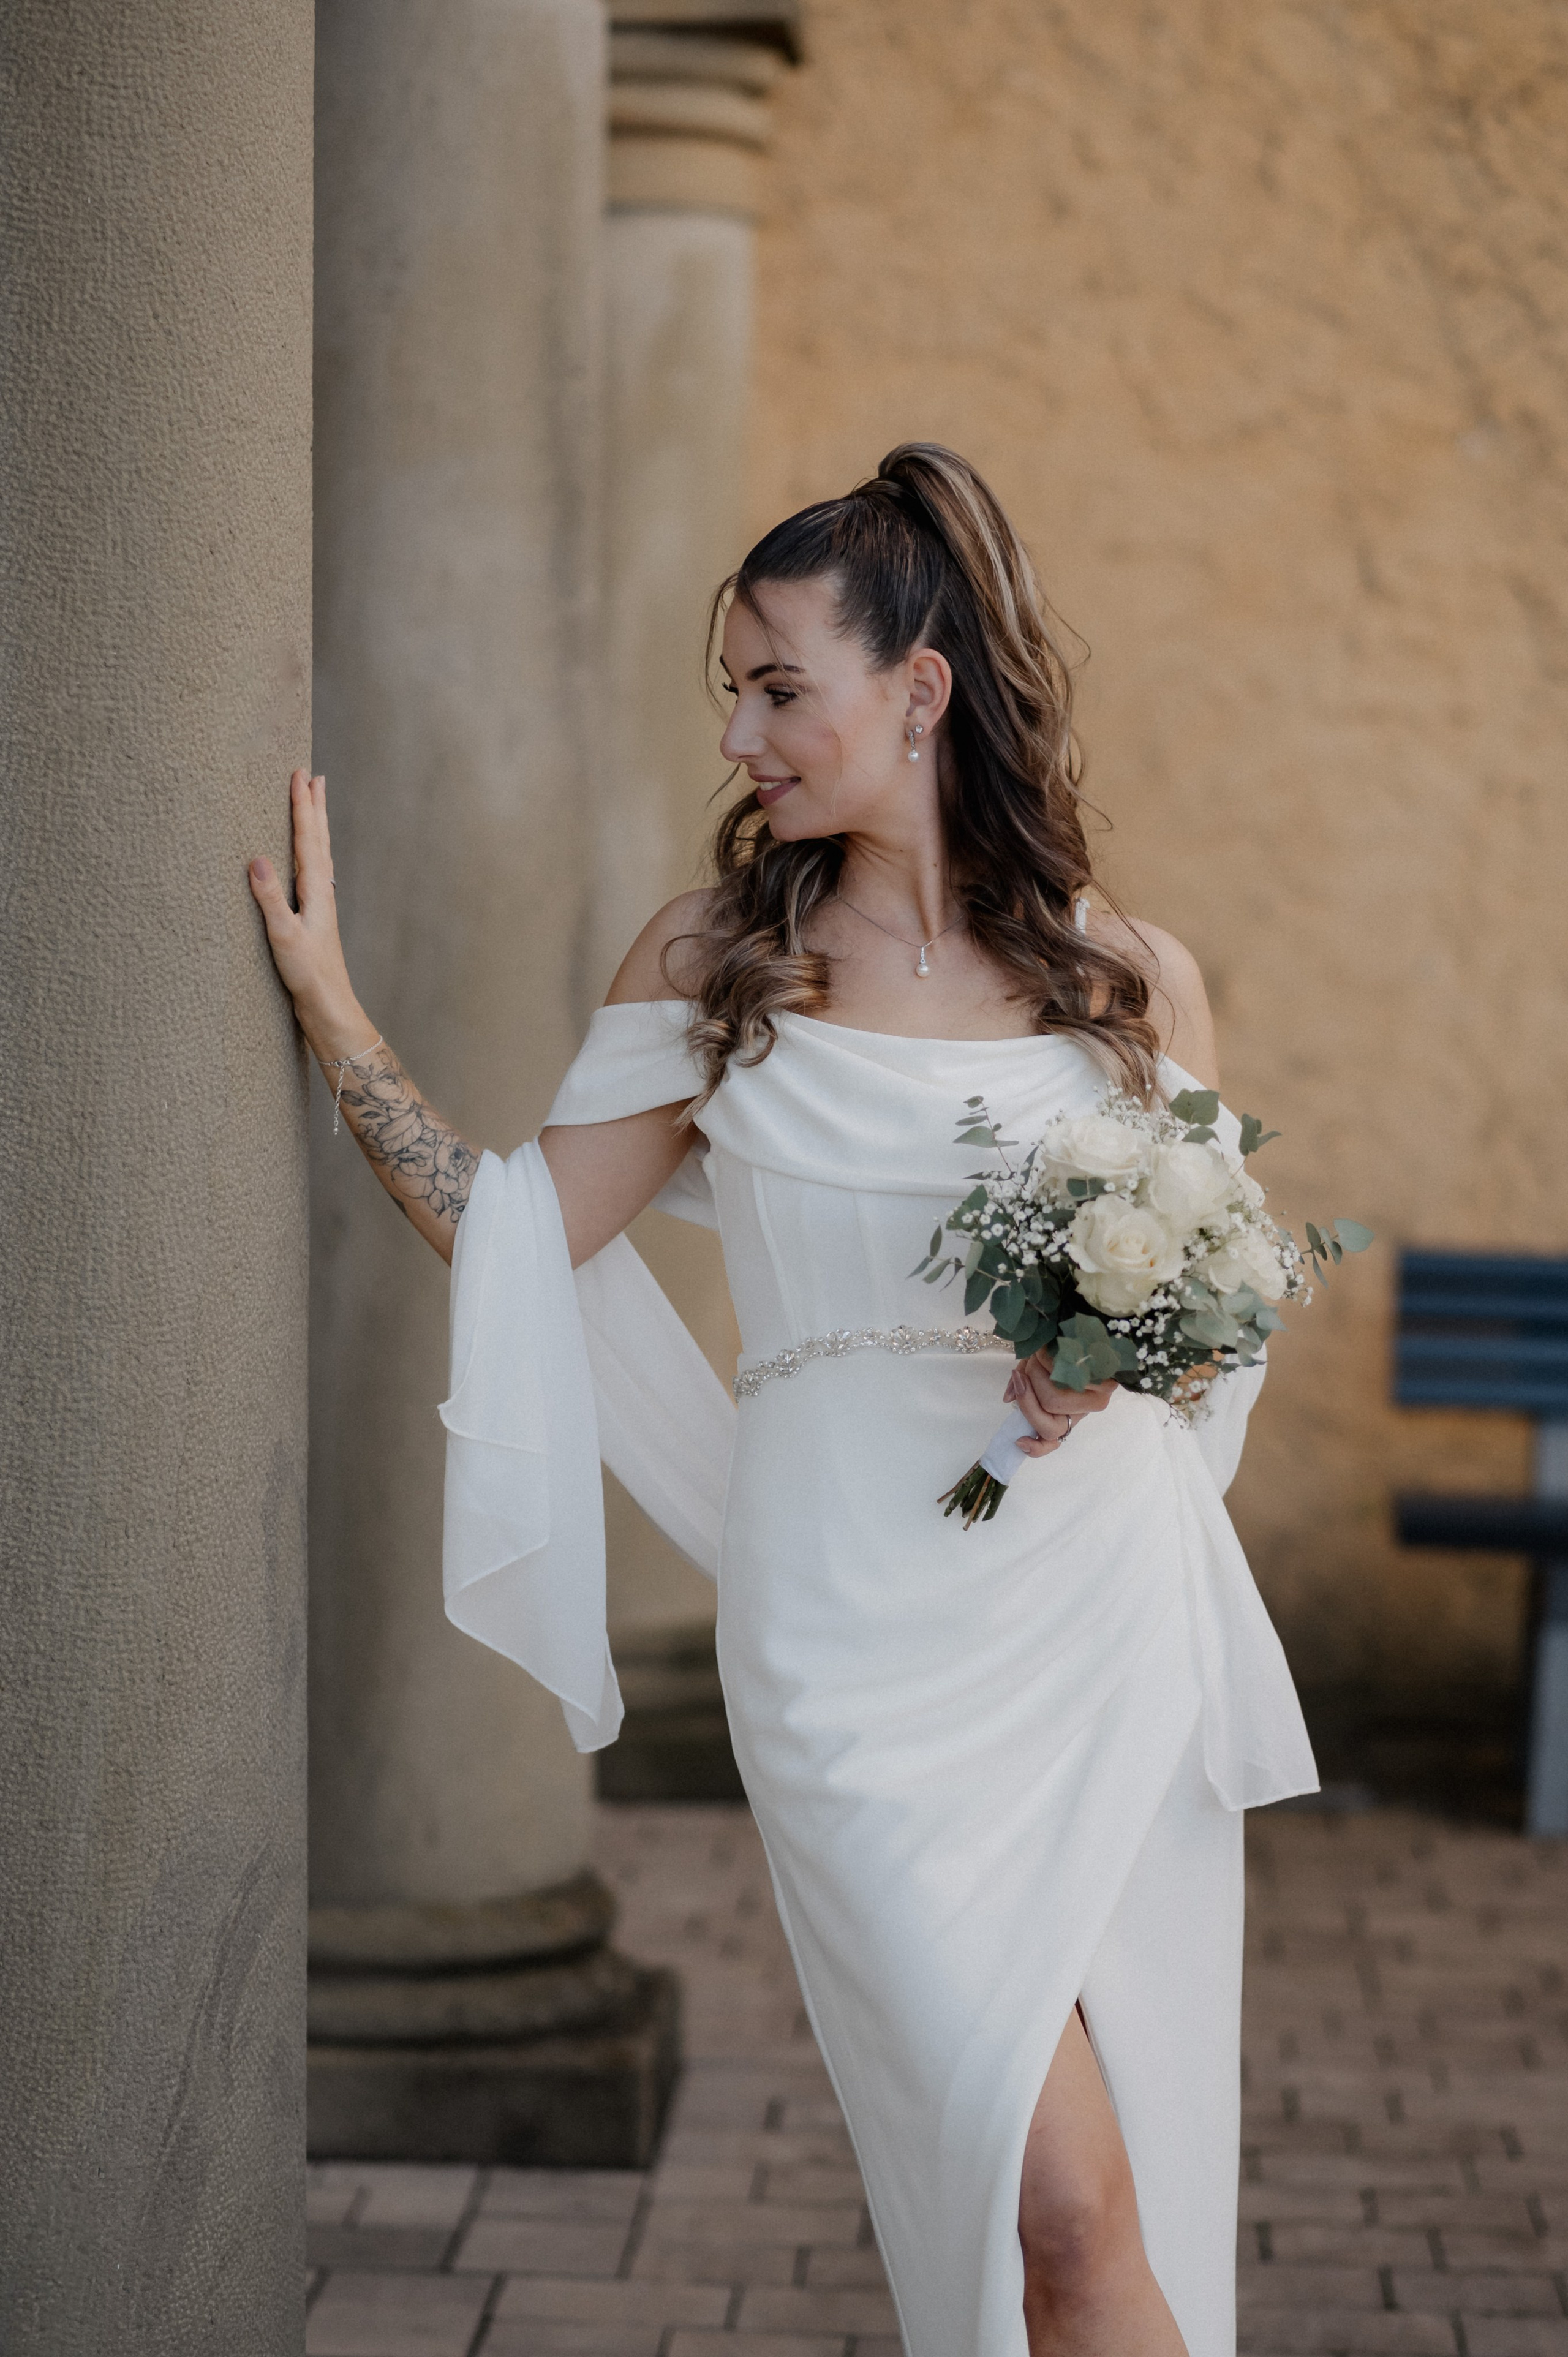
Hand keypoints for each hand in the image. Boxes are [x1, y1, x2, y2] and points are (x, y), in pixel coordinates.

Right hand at [248, 770, 365, 1053]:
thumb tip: (255, 858)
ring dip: (315, 827)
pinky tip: (304, 860)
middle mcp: (321, 894)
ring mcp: (319, 906)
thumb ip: (270, 898)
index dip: (302, 807)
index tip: (300, 774)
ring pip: (318, 855)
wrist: (330, 1010)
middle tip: (314, 776)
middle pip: (319, 841)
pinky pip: (311, 874)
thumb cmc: (309, 978)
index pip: (308, 839)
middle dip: (315, 808)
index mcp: (316, 893)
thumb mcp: (284, 937)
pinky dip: (308, 854)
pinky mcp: (313, 920)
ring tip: (313, 805)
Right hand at [1002, 1354, 1118, 1457]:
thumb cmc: (1060, 1352)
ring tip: (1040, 1354)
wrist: (1092, 1332)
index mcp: (1067, 1413)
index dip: (1036, 1447)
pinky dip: (1050, 1360)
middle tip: (1024, 1369)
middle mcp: (1084, 1409)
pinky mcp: (1106, 1379)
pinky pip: (1066, 1374)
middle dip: (1028, 1386)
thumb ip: (1022, 1385)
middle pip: (1049, 1409)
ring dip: (1037, 1369)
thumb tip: (1008, 1399)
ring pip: (1054, 1394)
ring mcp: (1098, 1395)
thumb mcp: (1037, 1371)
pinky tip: (1048, 1349)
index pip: (1053, 1439)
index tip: (1019, 1441)